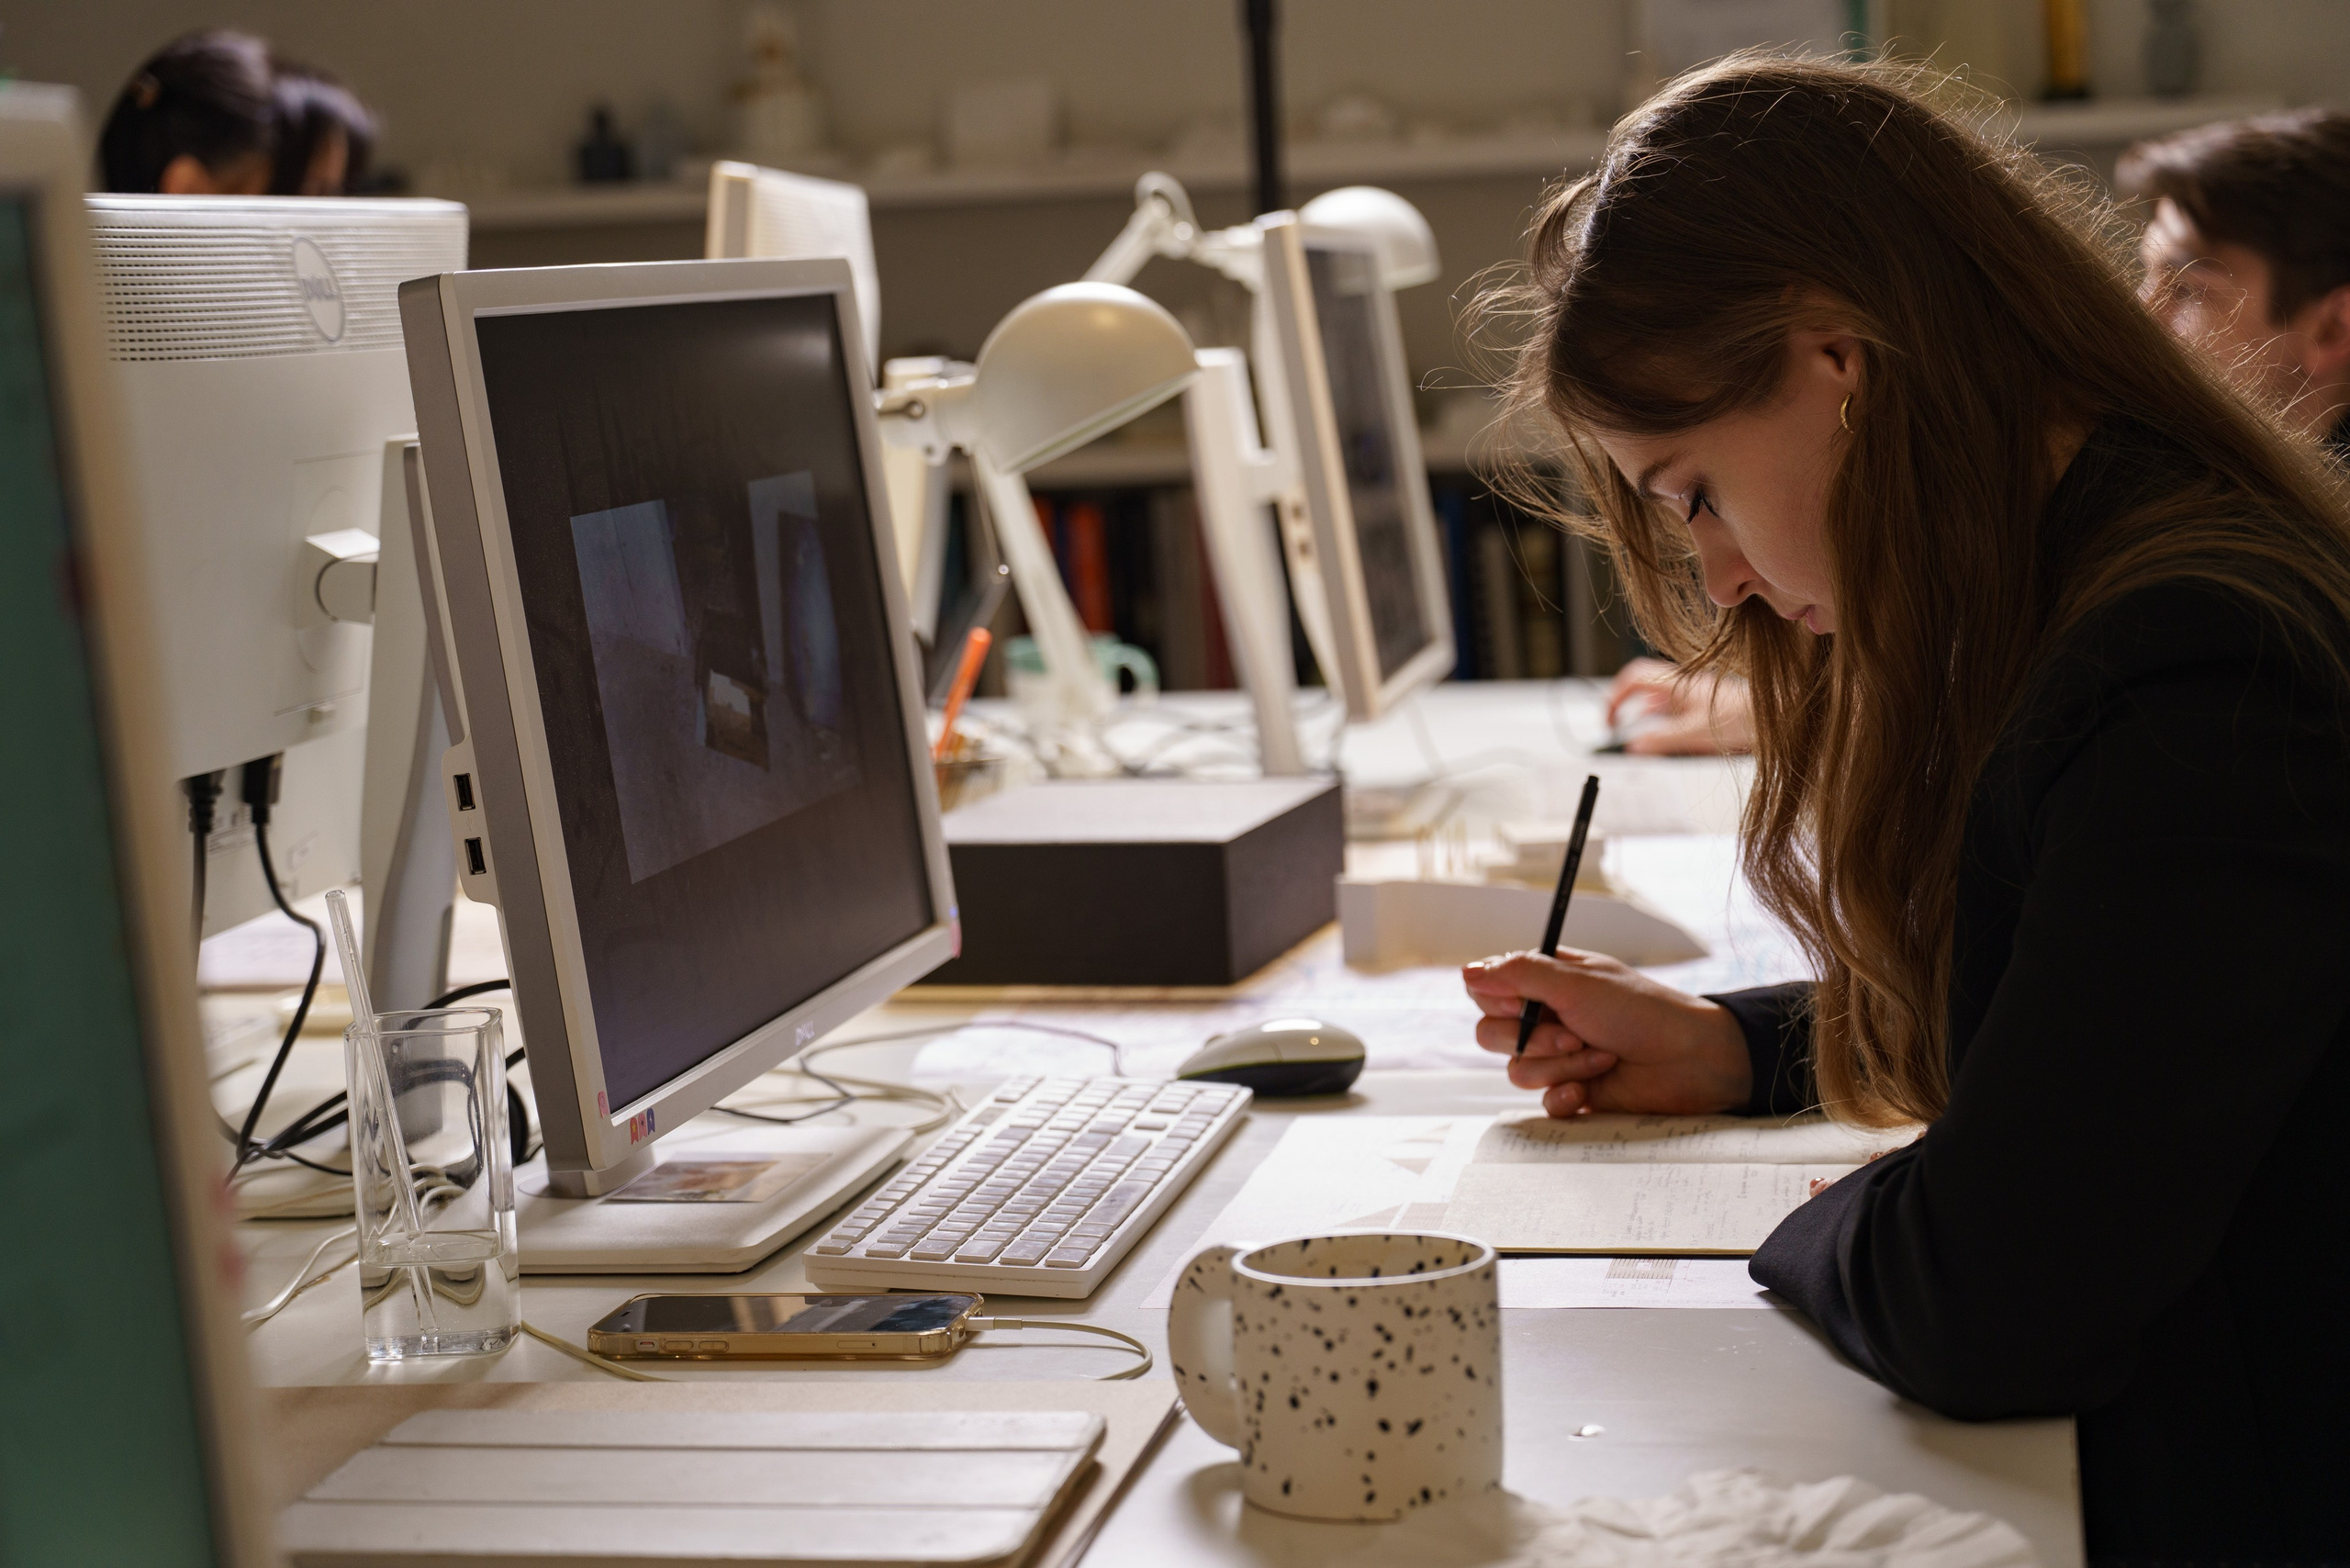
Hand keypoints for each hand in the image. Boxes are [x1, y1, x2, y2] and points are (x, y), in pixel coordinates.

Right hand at [1463, 949, 1751, 1118]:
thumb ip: (1519, 974)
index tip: (1525, 1003)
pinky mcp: (1573, 1093)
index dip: (1500, 1001)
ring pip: (1516, 1071)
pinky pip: (1542, 1103)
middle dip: (1531, 1040)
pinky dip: (1565, 1096)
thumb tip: (1466, 971)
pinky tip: (1591, 1089)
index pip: (1488, 990)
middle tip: (1572, 1033)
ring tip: (1601, 1057)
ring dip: (1560, 1066)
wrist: (1691, 1060)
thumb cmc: (1642, 1012)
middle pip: (1491, 1034)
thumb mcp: (1578, 983)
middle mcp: (1546, 1019)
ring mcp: (1558, 1058)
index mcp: (1545, 983)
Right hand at [1604, 658, 1755, 754]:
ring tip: (1640, 739)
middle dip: (1625, 707)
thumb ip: (1660, 740)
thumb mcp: (1694, 734)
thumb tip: (1632, 746)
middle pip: (1641, 687)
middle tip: (1615, 725)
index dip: (1615, 697)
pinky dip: (1663, 723)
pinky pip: (1673, 710)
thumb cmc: (1741, 717)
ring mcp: (1691, 693)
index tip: (1609, 720)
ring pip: (1657, 700)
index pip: (1633, 678)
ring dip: (1645, 717)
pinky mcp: (1701, 704)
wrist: (1773, 716)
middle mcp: (1682, 683)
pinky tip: (1666, 738)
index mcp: (1676, 682)